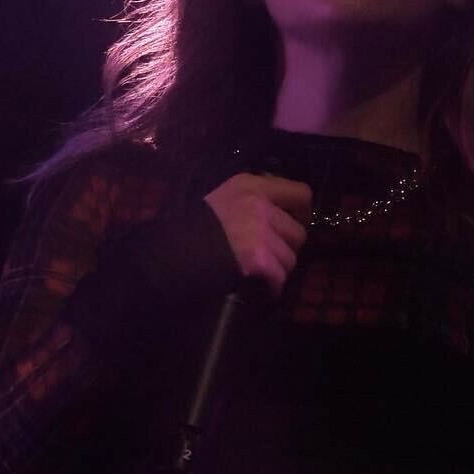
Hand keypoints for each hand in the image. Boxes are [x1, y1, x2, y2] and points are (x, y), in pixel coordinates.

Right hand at [202, 173, 312, 297]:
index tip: (295, 223)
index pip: (301, 193)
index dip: (302, 213)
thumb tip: (279, 213)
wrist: (171, 253)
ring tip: (257, 271)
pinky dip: (270, 287)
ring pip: (290, 259)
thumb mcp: (221, 198)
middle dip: (286, 248)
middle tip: (269, 255)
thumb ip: (251, 201)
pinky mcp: (258, 260)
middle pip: (298, 233)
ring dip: (277, 269)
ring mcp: (260, 234)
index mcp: (251, 186)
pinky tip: (257, 287)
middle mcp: (260, 206)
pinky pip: (278, 279)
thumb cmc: (192, 226)